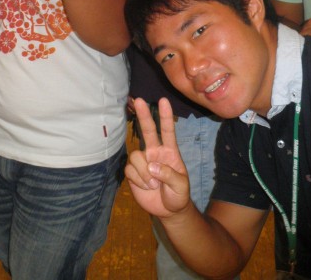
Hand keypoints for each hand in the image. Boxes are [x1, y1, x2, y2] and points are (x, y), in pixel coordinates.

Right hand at [124, 98, 190, 218]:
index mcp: (170, 152)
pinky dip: (138, 180)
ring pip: (136, 155)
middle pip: (148, 130)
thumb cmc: (178, 194)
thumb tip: (152, 166)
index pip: (168, 131)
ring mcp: (143, 161)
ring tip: (153, 185)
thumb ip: (169, 175)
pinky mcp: (133, 172)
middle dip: (144, 115)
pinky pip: (130, 170)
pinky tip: (146, 187)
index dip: (165, 116)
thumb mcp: (181, 186)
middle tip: (139, 100)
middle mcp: (155, 152)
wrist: (168, 210)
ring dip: (143, 172)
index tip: (163, 101)